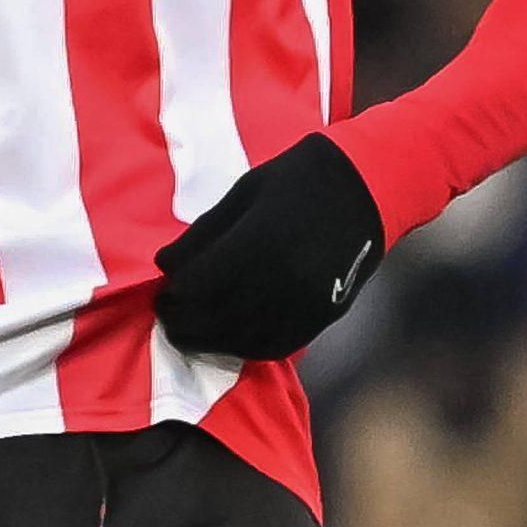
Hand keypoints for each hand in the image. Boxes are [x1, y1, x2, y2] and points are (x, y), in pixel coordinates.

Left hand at [153, 133, 384, 360]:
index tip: (161, 295)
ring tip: (190, 331)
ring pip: (242, 340)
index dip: (173, 297)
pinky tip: (227, 338)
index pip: (198, 288)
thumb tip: (165, 265)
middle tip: (167, 317)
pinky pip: (274, 346)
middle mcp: (280, 282)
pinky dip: (244, 347)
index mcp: (256, 244)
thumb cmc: (297, 179)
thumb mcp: (243, 194)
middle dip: (184, 322)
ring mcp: (303, 305)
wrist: (365, 188)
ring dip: (210, 340)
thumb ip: (204, 232)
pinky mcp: (320, 318)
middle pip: (216, 320)